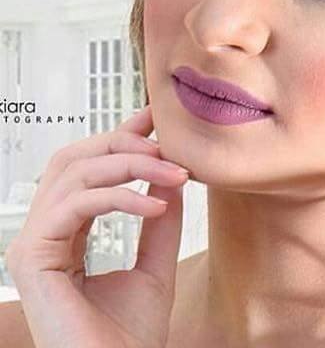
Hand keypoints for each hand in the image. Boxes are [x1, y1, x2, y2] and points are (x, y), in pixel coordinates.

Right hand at [5, 105, 188, 347]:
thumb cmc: (131, 337)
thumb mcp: (155, 263)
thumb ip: (159, 219)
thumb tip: (170, 174)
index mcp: (67, 233)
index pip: (87, 168)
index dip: (118, 135)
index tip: (152, 117)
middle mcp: (44, 233)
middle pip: (73, 158)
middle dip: (123, 142)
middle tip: (167, 144)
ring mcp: (32, 245)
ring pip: (74, 173)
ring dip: (130, 164)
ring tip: (173, 173)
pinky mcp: (31, 258)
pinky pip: (75, 204)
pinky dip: (120, 197)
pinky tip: (156, 205)